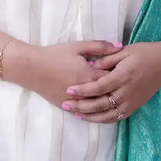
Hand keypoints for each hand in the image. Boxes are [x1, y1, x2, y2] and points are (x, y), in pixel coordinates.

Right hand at [7, 39, 121, 108]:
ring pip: (98, 108)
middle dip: (118, 90)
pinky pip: (85, 113)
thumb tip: (119, 46)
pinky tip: (102, 109)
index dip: (123, 75)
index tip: (129, 71)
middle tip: (127, 85)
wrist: (32, 68)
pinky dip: (95, 112)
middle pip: (108, 95)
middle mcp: (85, 92)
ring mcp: (76, 102)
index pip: (114, 78)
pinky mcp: (67, 108)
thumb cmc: (55, 54)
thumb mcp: (78, 47)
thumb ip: (100, 46)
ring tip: (116, 97)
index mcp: (90, 75)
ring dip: (108, 103)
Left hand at [61, 40, 160, 122]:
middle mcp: (127, 92)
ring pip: (107, 115)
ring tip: (76, 114)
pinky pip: (117, 117)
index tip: (69, 90)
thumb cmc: (144, 53)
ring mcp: (131, 101)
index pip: (99, 87)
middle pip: (100, 104)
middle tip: (66, 105)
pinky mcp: (135, 107)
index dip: (83, 90)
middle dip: (81, 106)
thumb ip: (106, 58)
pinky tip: (92, 118)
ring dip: (90, 116)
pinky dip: (103, 119)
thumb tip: (89, 64)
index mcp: (123, 75)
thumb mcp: (125, 51)